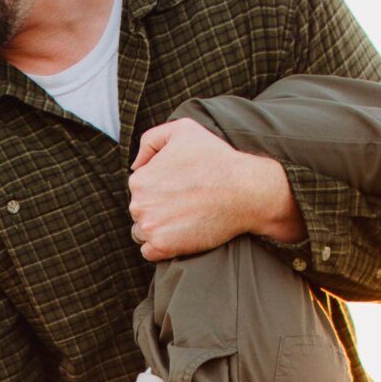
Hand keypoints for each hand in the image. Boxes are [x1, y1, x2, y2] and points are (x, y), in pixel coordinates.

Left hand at [128, 119, 303, 260]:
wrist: (244, 191)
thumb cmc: (216, 158)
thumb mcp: (183, 129)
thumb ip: (151, 140)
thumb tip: (136, 165)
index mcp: (139, 179)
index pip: (140, 188)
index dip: (160, 188)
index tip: (180, 188)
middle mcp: (138, 204)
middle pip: (139, 211)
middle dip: (157, 208)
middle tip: (185, 203)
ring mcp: (149, 228)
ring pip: (142, 232)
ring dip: (157, 228)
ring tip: (184, 218)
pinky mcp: (162, 248)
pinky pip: (149, 252)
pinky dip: (160, 247)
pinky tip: (180, 235)